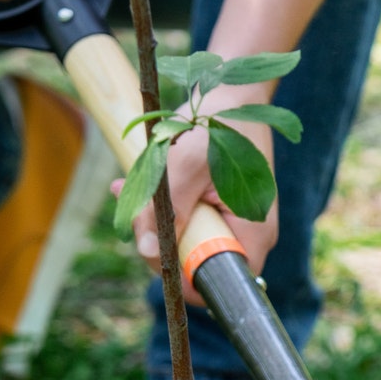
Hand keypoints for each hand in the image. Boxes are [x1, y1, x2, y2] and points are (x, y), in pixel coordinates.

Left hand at [124, 96, 279, 303]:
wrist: (232, 96)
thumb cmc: (218, 124)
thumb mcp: (187, 164)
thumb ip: (168, 211)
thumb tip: (150, 252)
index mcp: (252, 232)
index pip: (220, 282)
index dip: (184, 279)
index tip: (154, 253)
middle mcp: (246, 235)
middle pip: (195, 265)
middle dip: (159, 241)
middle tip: (134, 207)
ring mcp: (232, 224)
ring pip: (185, 244)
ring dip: (154, 221)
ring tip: (128, 187)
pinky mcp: (217, 212)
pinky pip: (185, 223)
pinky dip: (162, 209)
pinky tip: (142, 185)